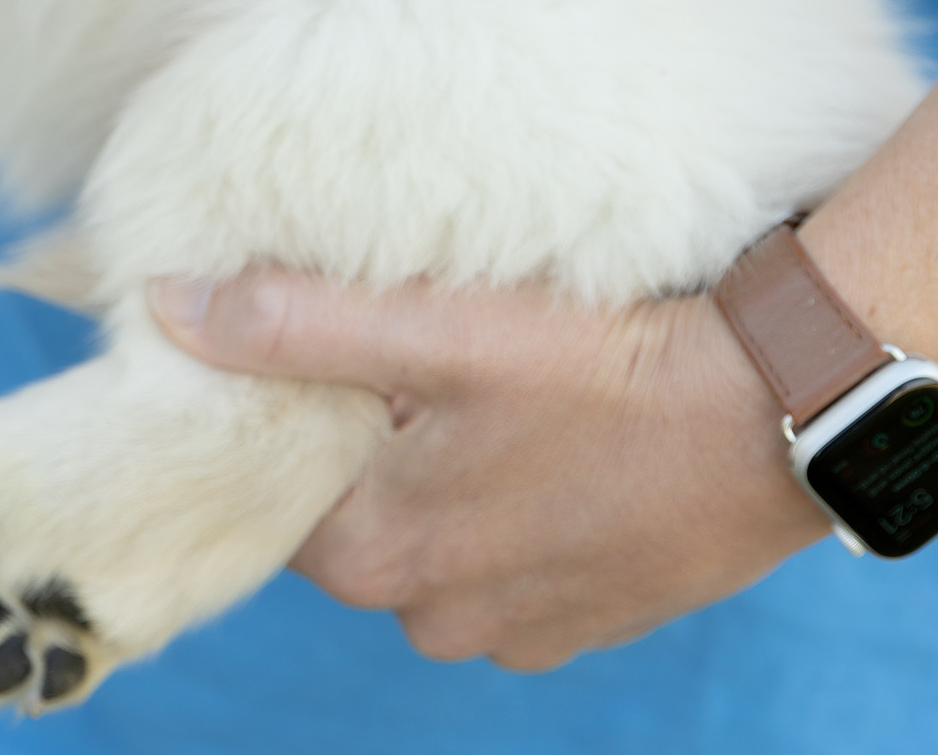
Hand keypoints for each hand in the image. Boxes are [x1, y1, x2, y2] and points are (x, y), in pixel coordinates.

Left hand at [151, 267, 824, 669]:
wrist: (769, 416)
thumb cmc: (598, 370)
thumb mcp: (431, 330)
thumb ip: (292, 324)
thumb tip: (169, 311)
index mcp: (380, 556)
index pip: (277, 491)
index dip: (289, 415)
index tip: (324, 350)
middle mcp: (437, 617)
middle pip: (355, 514)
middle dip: (370, 439)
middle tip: (418, 351)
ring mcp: (517, 628)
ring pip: (432, 533)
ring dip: (444, 467)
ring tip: (489, 386)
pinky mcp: (584, 616)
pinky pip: (506, 555)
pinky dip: (510, 497)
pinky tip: (545, 434)